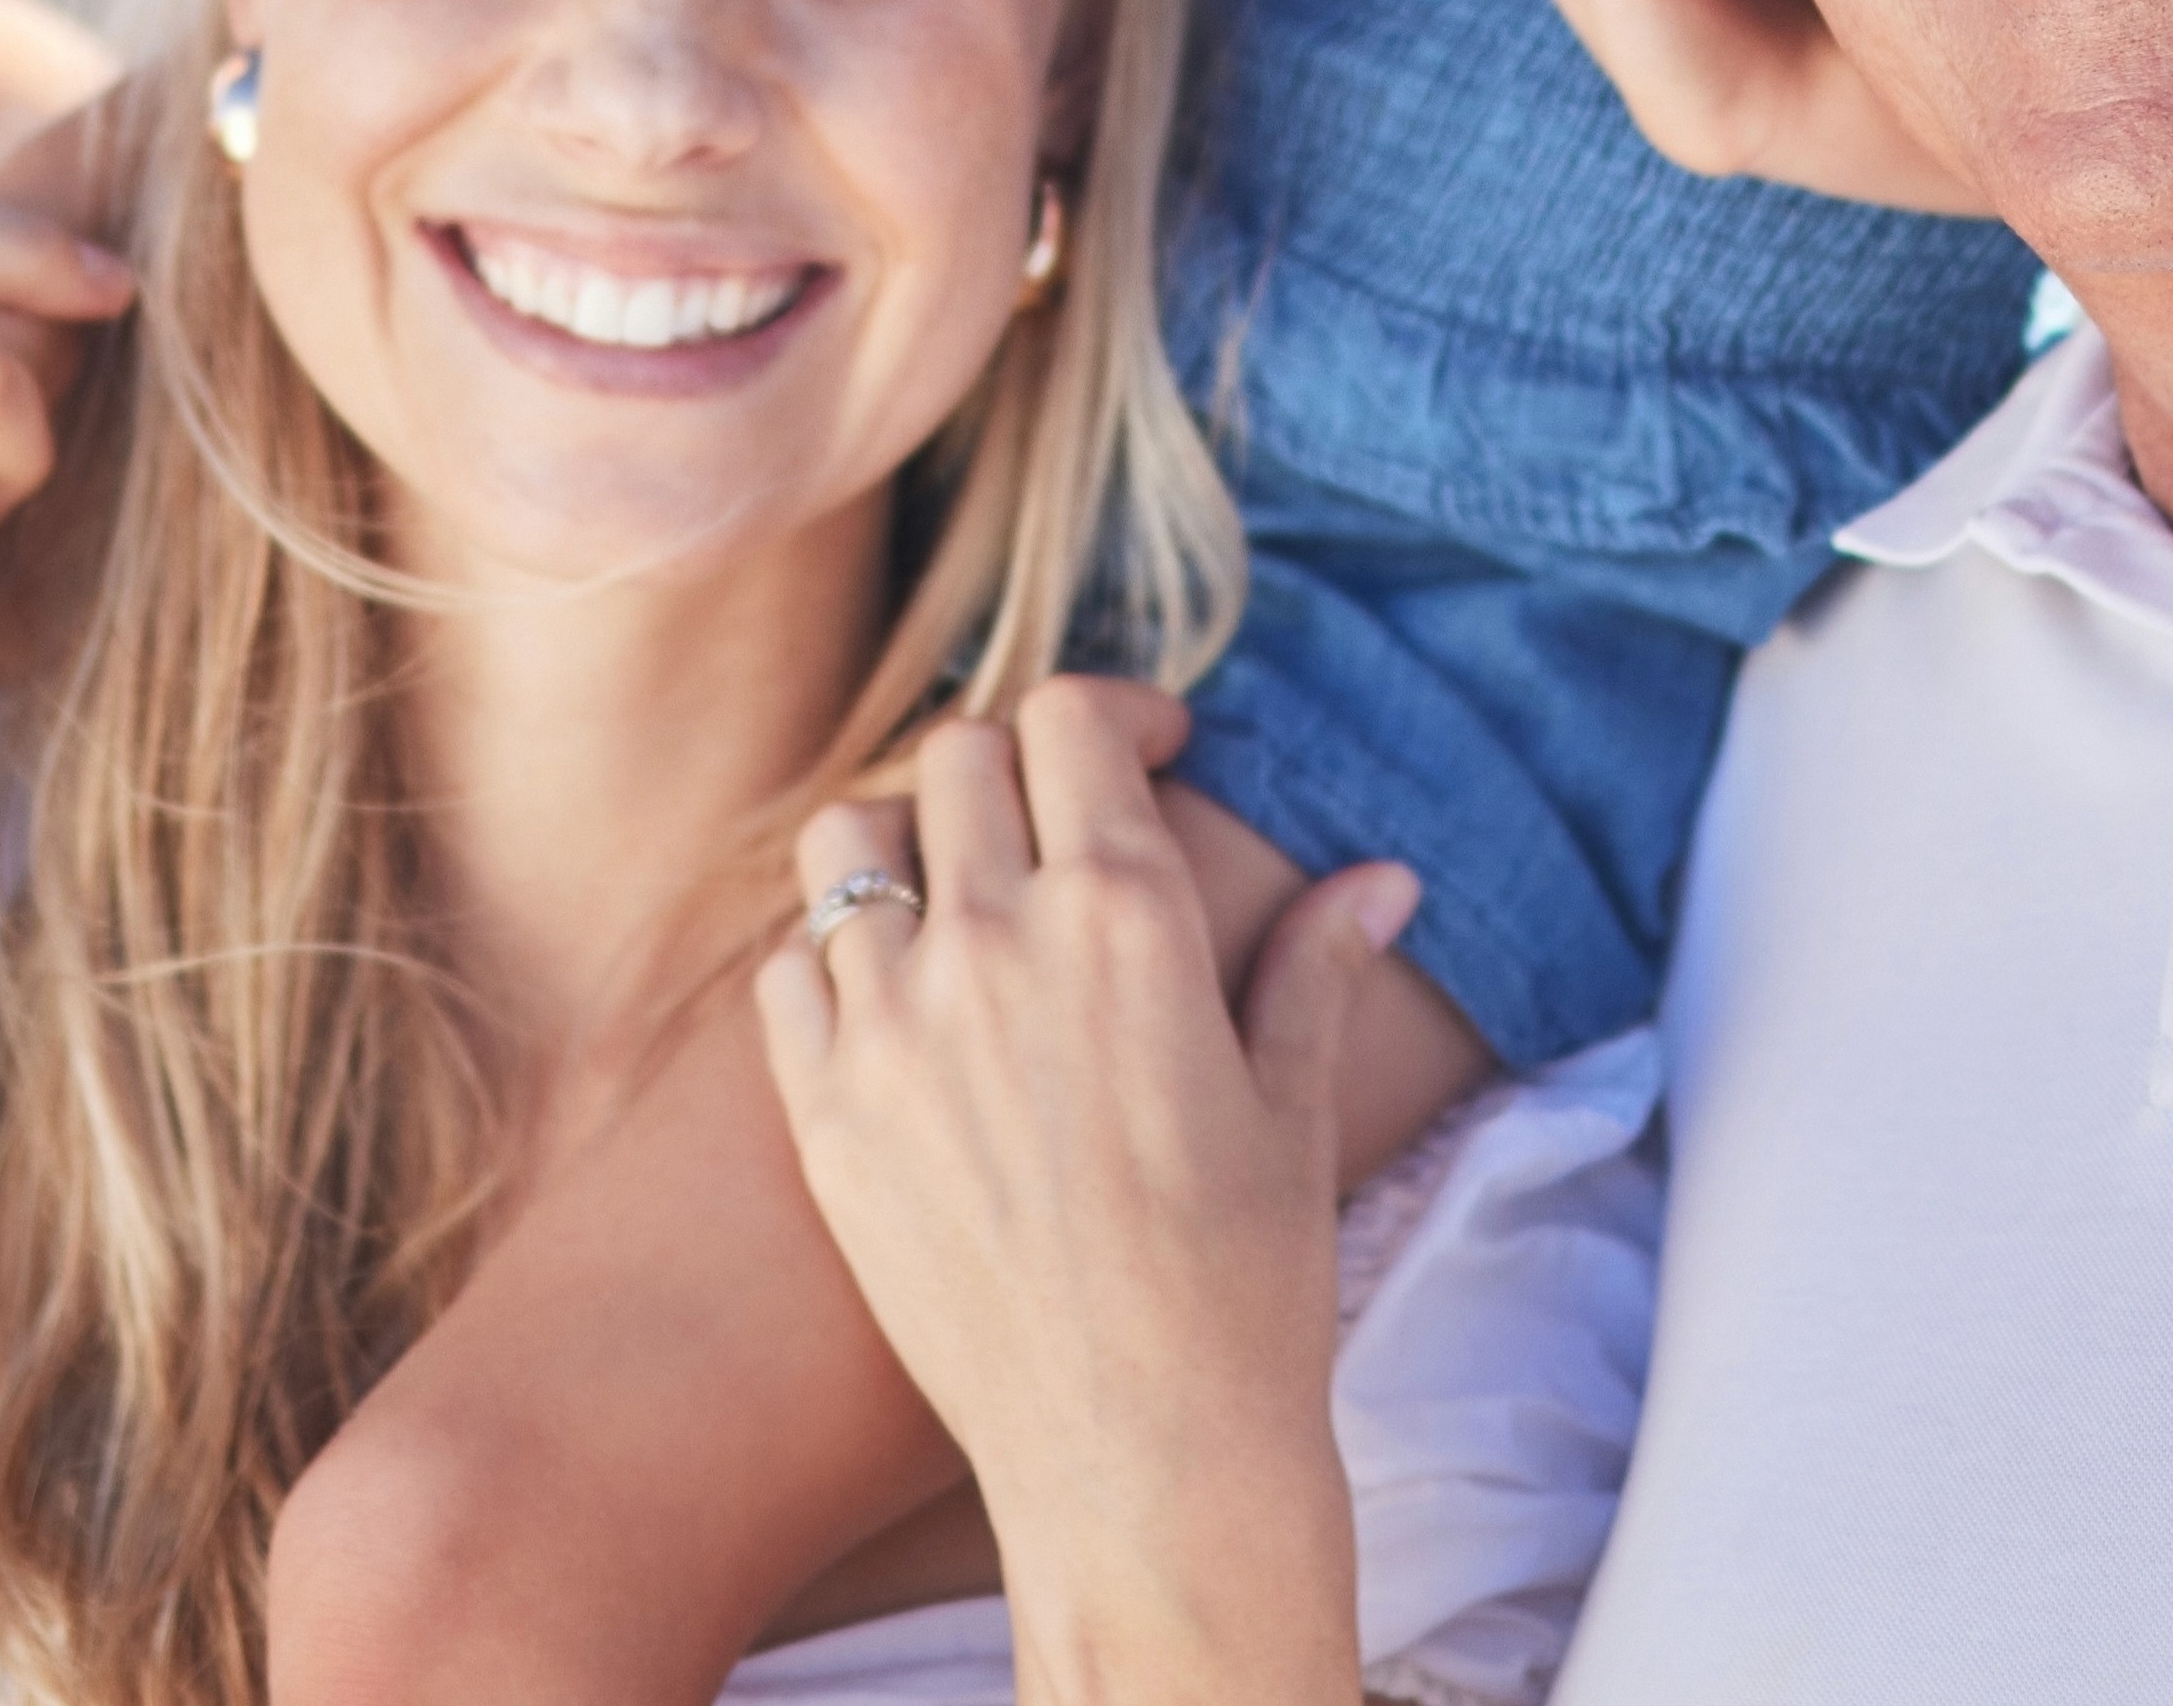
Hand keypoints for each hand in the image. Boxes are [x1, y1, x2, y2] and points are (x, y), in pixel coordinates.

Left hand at [756, 686, 1394, 1705]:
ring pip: (852, 838)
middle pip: (962, 756)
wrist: (1140, 1458)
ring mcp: (890, 1027)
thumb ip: (1315, 968)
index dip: (1114, 714)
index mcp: (1126, 919)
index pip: (1074, 720)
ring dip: (910, 836)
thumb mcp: (1295, 1111)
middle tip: (1059, 818)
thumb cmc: (1245, 1292)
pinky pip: (792, 967)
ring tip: (960, 887)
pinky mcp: (823, 1115)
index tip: (1147, 748)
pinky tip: (898, 996)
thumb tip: (1380, 878)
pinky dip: (837, 952)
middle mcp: (993, 944)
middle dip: (1018, 764)